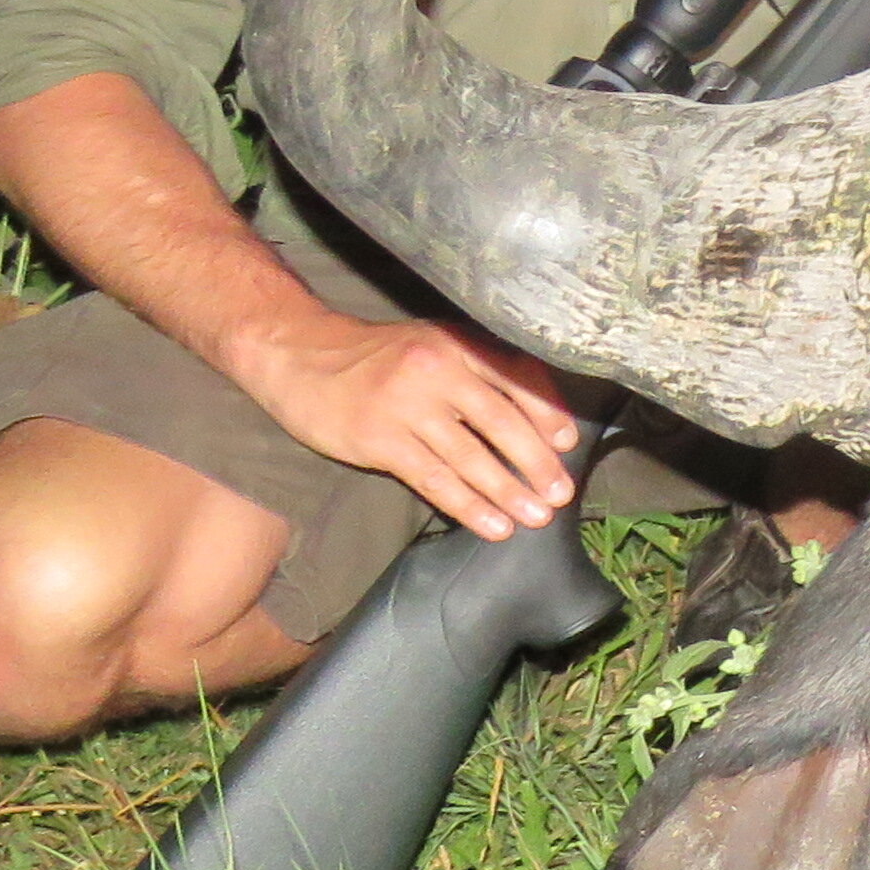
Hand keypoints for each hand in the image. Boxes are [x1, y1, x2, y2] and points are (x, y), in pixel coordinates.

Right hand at [229, 309, 582, 540]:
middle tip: (562, 493)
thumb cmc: (377, 357)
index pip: (517, 378)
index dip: (547, 413)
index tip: (569, 444)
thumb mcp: (431, 344)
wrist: (301, 355)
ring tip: (536, 517)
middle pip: (501, 422)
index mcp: (457, 344)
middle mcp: (438, 371)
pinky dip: (469, 506)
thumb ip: (478, 368)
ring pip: (471, 457)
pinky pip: (435, 480)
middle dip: (537, 462)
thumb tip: (536, 414)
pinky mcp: (380, 440)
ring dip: (509, 492)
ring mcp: (407, 406)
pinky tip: (493, 525)